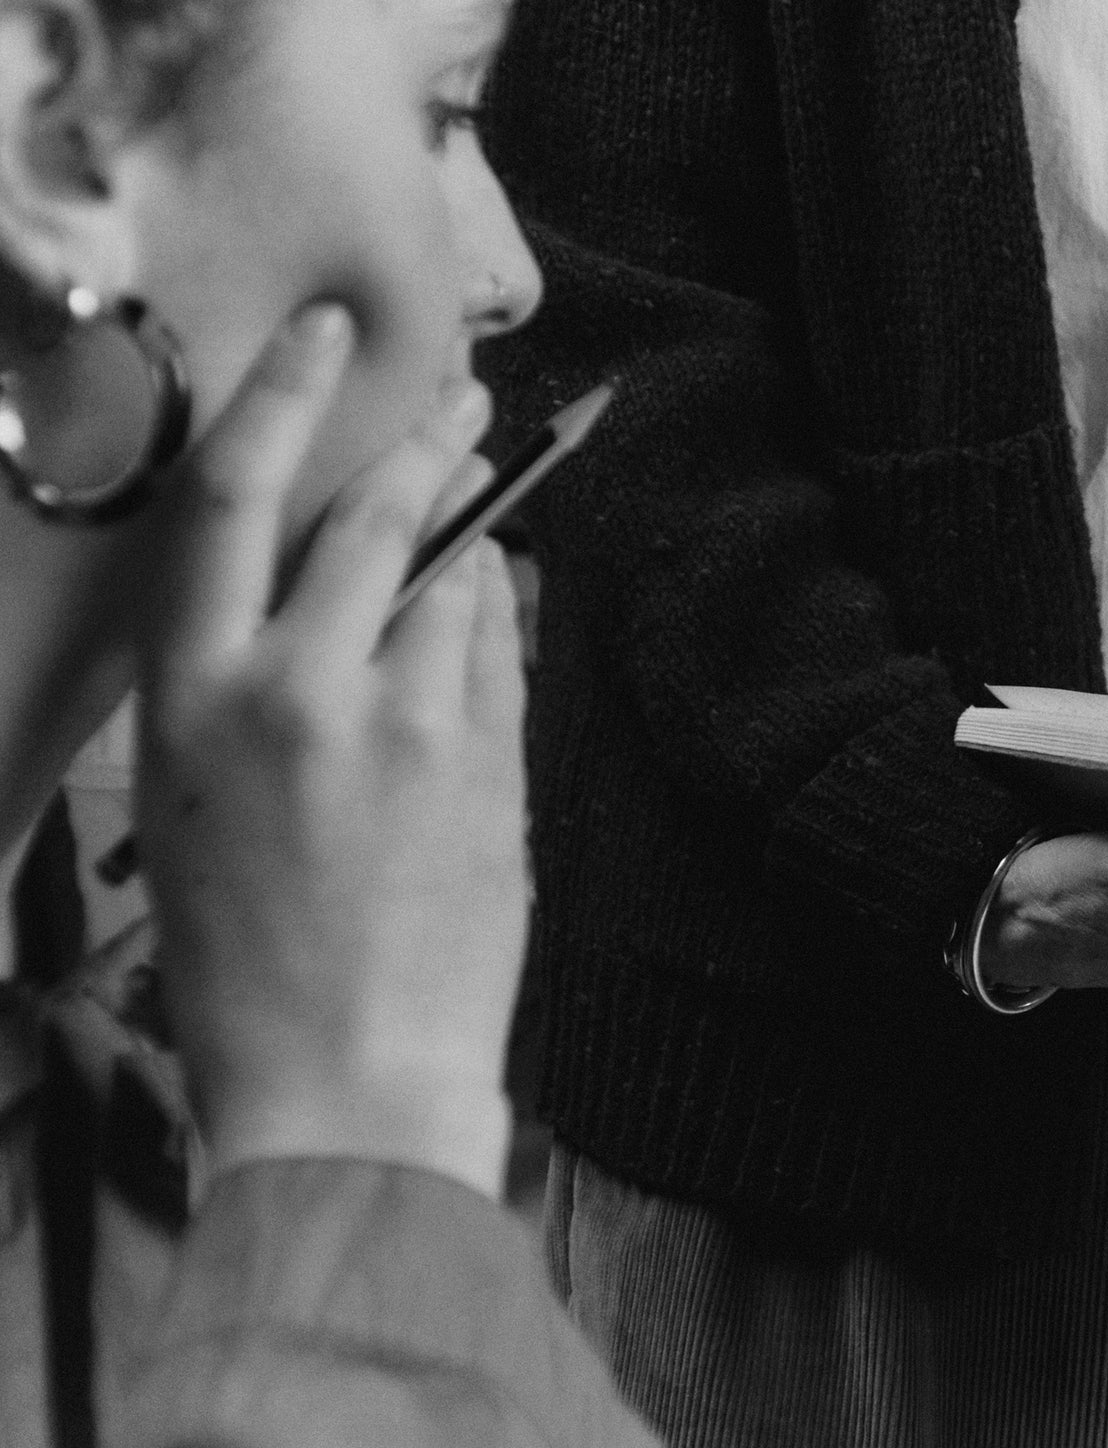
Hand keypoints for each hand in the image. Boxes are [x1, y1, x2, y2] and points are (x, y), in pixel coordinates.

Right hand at [135, 304, 529, 1198]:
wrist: (348, 1076)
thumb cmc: (247, 962)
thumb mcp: (187, 809)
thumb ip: (242, 687)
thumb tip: (316, 593)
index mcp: (189, 696)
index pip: (233, 501)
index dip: (281, 397)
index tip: (326, 336)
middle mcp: (294, 686)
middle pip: (374, 514)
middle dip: (428, 441)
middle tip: (464, 401)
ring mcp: (405, 719)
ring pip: (457, 580)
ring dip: (472, 548)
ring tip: (481, 531)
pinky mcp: (489, 761)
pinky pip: (500, 653)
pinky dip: (496, 629)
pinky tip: (489, 631)